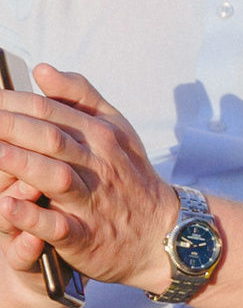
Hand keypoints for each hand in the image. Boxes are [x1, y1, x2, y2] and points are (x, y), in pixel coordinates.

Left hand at [0, 66, 178, 292]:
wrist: (162, 232)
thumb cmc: (129, 175)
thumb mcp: (116, 128)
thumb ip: (80, 96)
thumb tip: (42, 69)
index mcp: (100, 135)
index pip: (49, 111)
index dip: (11, 103)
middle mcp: (97, 165)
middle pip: (49, 139)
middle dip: (10, 127)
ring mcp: (92, 202)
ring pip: (56, 177)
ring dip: (20, 164)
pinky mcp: (85, 237)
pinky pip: (59, 227)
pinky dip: (33, 218)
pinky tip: (7, 207)